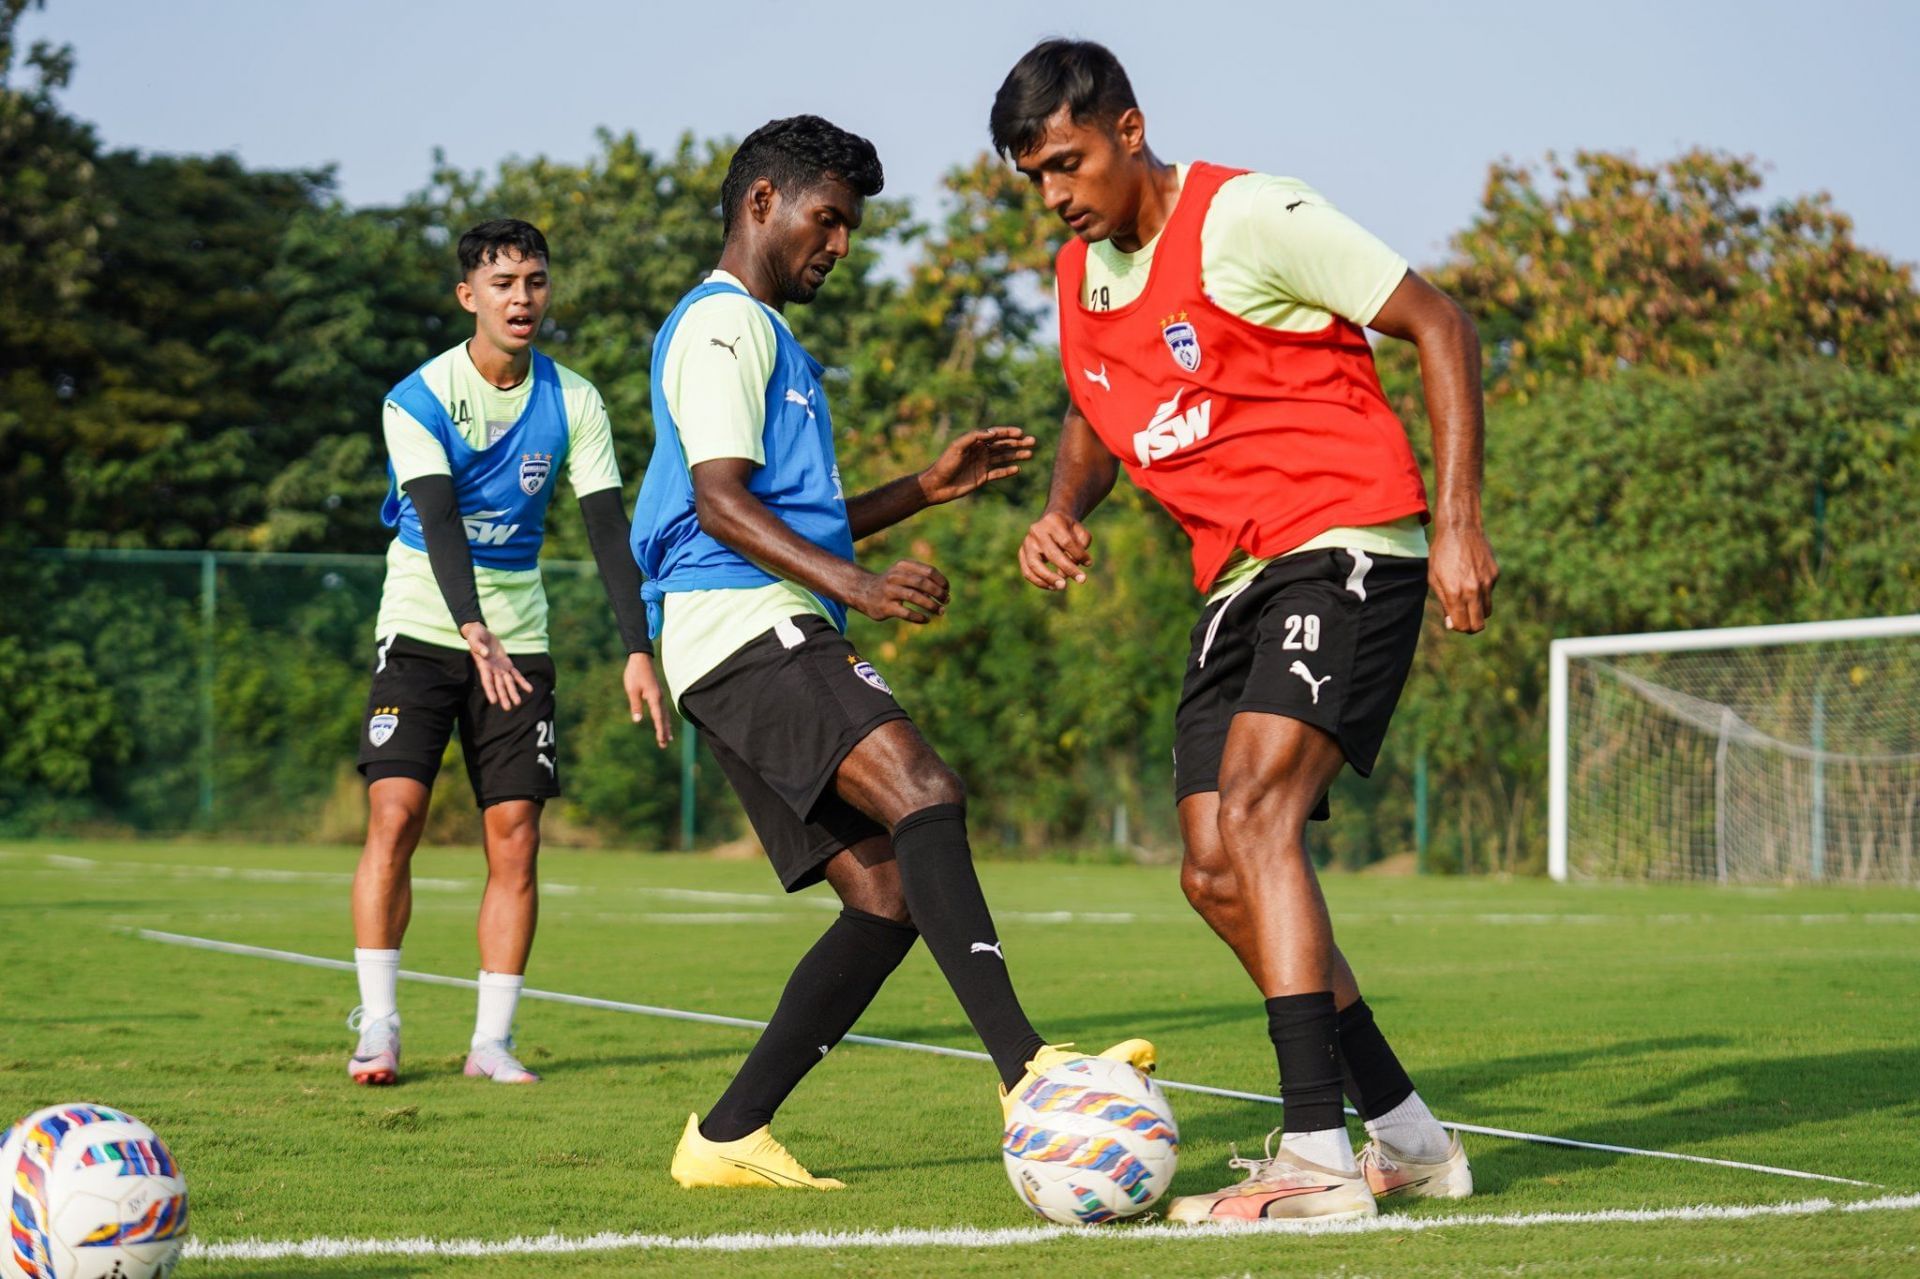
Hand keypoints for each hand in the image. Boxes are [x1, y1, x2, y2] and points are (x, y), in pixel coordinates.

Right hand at [460, 622, 534, 708]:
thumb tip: (485, 654)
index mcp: (483, 666)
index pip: (487, 681)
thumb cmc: (475, 636)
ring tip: (518, 703)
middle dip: (503, 696)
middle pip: (499, 686)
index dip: (490, 691)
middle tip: (507, 708)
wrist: (481, 633)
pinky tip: (529, 690)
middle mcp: (492, 670)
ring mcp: (500, 668)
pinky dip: (522, 682)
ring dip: (513, 692)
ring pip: (508, 683)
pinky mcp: (507, 664)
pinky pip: (516, 674)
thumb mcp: (474, 638)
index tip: (493, 701)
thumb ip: (478, 646)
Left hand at [625, 652, 671, 747]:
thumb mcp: (632, 690)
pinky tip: (663, 722)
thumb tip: (637, 720)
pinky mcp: (657, 694)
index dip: (660, 730)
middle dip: (664, 732)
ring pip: (665, 714)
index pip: (658, 717)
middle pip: (664, 718)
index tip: (661, 741)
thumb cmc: (635, 674)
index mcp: (654, 698)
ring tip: (668, 738)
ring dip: (666, 726)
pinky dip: (664, 718)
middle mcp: (659, 698)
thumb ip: (636, 705)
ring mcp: (659, 696)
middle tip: (664, 744)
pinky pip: (663, 709)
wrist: (641, 659)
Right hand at [851, 559, 949, 623]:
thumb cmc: (892, 584)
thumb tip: (945, 593)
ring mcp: (889, 591)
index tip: (947, 590)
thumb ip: (923, 580)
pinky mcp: (885, 607)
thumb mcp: (904, 574)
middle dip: (938, 593)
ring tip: (940, 612)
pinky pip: (906, 612)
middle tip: (946, 601)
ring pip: (914, 596)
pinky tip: (927, 619)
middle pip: (922, 582)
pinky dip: (919, 617)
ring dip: (931, 605)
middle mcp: (895, 576)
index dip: (941, 581)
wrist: (863, 592)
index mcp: (903, 566)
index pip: (928, 571)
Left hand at [917, 427, 1036, 504]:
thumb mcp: (957, 447)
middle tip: (1033, 441)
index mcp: (974, 442)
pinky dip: (1007, 471)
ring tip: (1030, 454)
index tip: (1020, 433)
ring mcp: (982, 464)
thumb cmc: (944, 464)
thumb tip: (992, 433)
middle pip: (1003, 445)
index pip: (995, 435)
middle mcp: (980, 451)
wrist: (937, 486)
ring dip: (1016, 455)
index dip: (1008, 433)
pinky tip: (1017, 469)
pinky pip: (998, 473)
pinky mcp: (982, 477)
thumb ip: (974, 437)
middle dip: (1017, 443)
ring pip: (1003, 458)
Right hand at [1019, 510, 1091, 590]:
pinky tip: (1052, 587)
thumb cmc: (1070, 531)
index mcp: (1053, 521)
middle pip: (1052, 553)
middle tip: (1082, 580)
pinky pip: (1027, 571)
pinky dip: (1038, 581)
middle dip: (1067, 569)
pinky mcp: (1022, 552)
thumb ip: (1080, 549)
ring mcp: (1027, 542)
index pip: (1066, 541)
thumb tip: (1068, 570)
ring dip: (1049, 578)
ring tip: (1062, 587)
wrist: (1052, 522)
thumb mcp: (1081, 534)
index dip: (1078, 554)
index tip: (1089, 563)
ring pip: (1034, 564)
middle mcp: (1037, 530)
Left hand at [1428, 522, 1498, 632]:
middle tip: (1462, 618)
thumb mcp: (1434, 579)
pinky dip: (1483, 591)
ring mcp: (1487, 582)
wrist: (1459, 528)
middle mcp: (1474, 590)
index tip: (1453, 621)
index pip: (1462, 626)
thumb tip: (1452, 623)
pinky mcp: (1495, 574)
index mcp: (1455, 593)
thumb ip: (1444, 603)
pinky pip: (1490, 592)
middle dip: (1470, 626)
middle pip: (1479, 624)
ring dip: (1477, 610)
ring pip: (1487, 610)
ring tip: (1466, 597)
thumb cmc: (1441, 554)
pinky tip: (1472, 575)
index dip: (1457, 627)